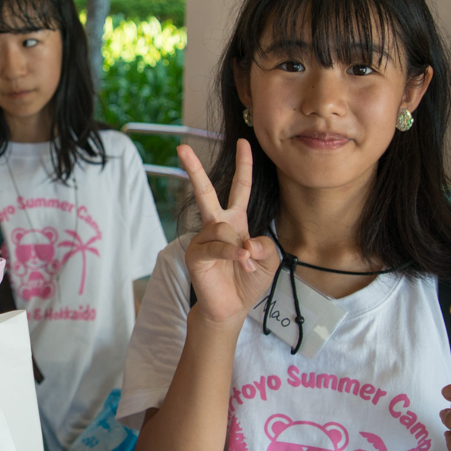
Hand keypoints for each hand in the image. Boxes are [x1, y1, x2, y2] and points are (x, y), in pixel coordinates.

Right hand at [178, 141, 278, 328]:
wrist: (232, 308)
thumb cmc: (249, 281)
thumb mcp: (269, 259)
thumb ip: (264, 245)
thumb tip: (245, 242)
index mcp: (236, 220)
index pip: (240, 187)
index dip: (243, 165)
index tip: (244, 142)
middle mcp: (216, 225)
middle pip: (205, 191)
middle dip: (194, 168)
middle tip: (181, 147)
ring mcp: (203, 239)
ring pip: (222, 227)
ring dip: (239, 247)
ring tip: (246, 265)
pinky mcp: (196, 255)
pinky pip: (215, 246)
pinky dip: (231, 253)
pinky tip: (241, 260)